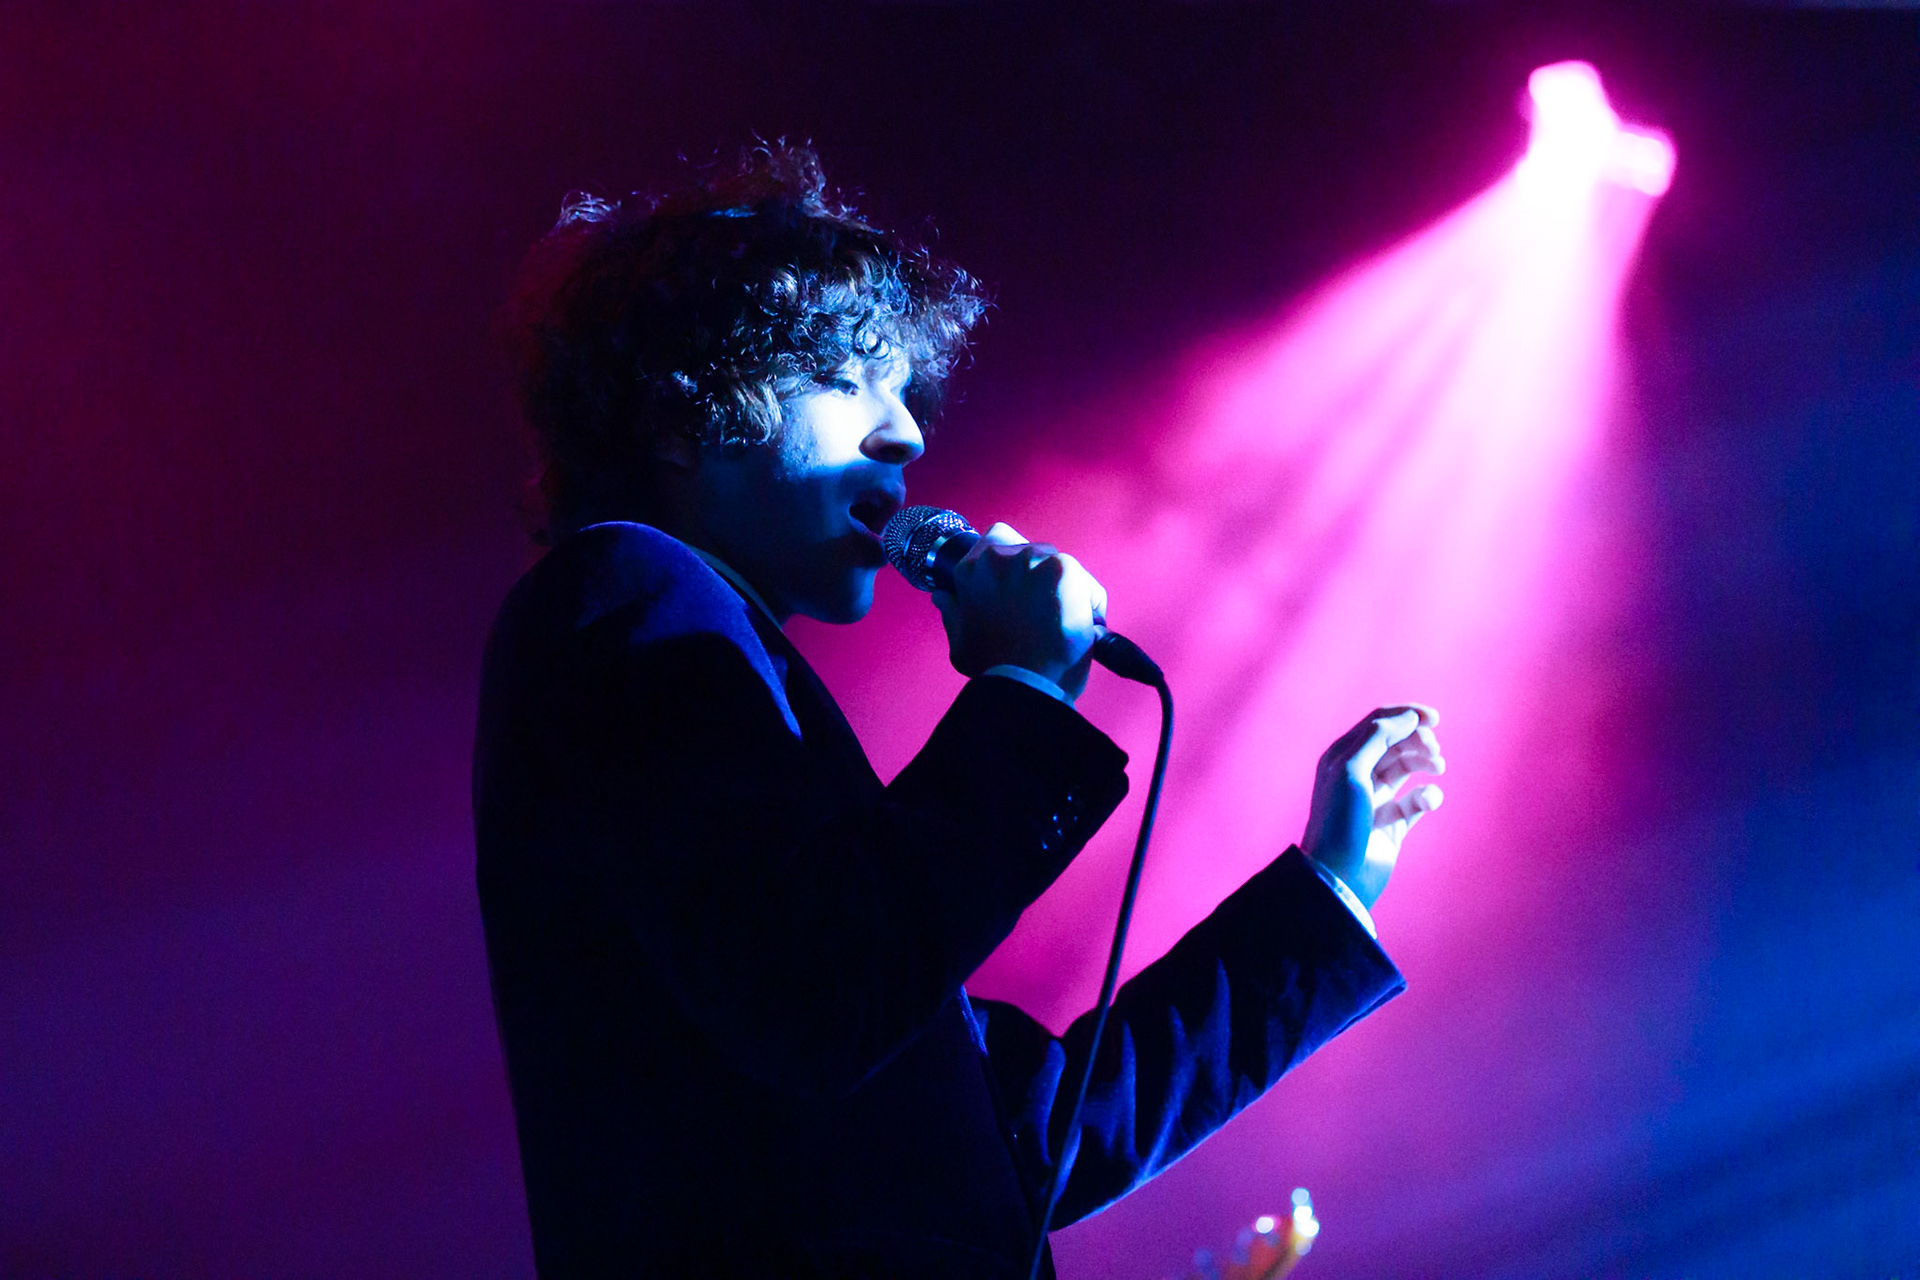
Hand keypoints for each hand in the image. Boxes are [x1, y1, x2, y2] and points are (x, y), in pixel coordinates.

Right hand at [931, 522, 1105, 700]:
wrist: (1026, 685)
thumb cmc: (993, 668)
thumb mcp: (961, 641)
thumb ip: (953, 613)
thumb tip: (942, 596)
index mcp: (972, 570)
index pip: (996, 539)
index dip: (1011, 565)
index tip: (1018, 587)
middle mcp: (1001, 557)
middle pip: (1033, 551)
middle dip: (1040, 578)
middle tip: (1042, 612)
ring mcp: (1034, 560)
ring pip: (1060, 566)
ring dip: (1064, 591)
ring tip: (1061, 625)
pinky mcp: (1064, 570)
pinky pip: (1086, 584)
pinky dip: (1089, 605)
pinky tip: (1080, 627)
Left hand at [1300, 705, 1444, 909]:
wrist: (1338, 877)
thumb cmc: (1338, 821)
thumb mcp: (1351, 770)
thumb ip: (1378, 737)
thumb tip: (1408, 716)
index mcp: (1343, 756)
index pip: (1378, 723)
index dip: (1407, 716)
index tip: (1434, 719)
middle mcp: (1359, 774)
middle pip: (1397, 742)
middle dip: (1419, 740)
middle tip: (1434, 749)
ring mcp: (1377, 798)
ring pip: (1408, 768)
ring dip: (1426, 762)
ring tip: (1438, 767)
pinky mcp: (1394, 823)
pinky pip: (1418, 800)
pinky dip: (1429, 795)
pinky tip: (1428, 801)